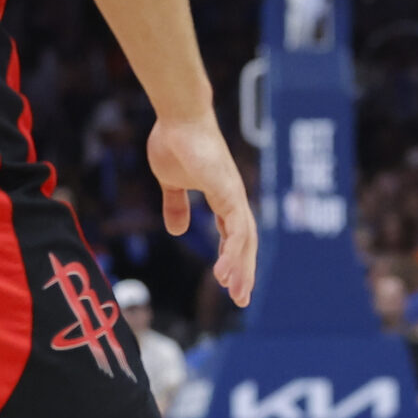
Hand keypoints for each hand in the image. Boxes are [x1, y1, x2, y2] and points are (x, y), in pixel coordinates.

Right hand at [148, 112, 257, 306]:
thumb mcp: (172, 183)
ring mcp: (234, 195)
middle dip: (243, 272)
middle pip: (245, 243)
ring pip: (244, 241)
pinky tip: (224, 271)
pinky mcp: (229, 192)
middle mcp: (233, 200)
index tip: (227, 283)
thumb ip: (176, 205)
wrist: (178, 118)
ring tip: (234, 292)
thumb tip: (178, 230)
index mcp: (222, 199)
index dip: (232, 259)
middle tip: (240, 299)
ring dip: (240, 268)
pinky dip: (233, 252)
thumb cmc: (175, 143)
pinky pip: (235, 229)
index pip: (233, 236)